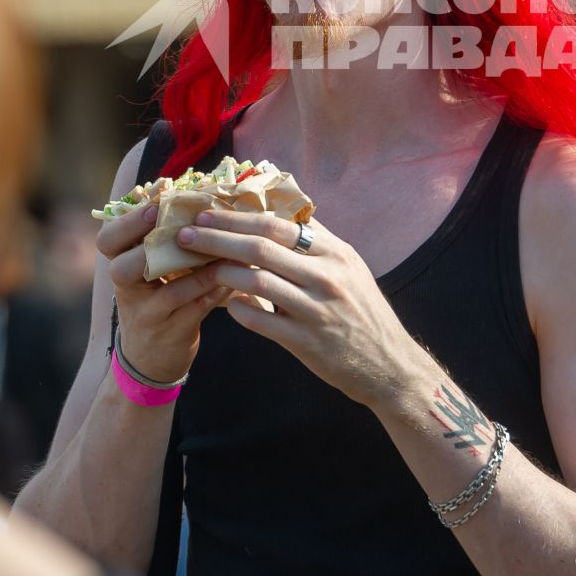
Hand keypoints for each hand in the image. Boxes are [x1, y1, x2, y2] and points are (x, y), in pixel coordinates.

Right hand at [97, 201, 228, 382]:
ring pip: (168, 290)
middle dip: (153, 246)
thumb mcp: (150, 272)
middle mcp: (126, 291)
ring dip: (200, 268)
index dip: (128, 222)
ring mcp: (146, 315)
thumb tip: (198, 198)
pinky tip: (234, 276)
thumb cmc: (157, 300)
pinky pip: (194, 308)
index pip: (108, 241)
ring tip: (227, 250)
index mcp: (120, 266)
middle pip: (122, 268)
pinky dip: (215, 290)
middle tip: (184, 228)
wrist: (152, 358)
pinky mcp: (170, 333)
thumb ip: (163, 241)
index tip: (157, 204)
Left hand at [177, 210, 430, 407]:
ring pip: (258, 281)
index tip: (207, 213)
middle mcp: (328, 276)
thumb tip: (282, 211)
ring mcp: (317, 309)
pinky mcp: (308, 342)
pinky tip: (226, 305)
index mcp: (336, 252)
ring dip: (221, 272)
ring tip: (198, 268)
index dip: (237, 216)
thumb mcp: (349, 268)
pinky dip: (239, 310)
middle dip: (217, 237)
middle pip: (261, 246)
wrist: (389, 364)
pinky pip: (263, 321)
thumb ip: (316, 242)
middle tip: (186, 235)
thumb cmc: (363, 313)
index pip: (278, 224)